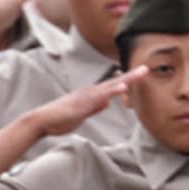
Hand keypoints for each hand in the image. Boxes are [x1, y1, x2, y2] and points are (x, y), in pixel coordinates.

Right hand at [26, 69, 140, 137]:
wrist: (42, 121)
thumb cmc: (60, 119)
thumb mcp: (82, 113)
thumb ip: (95, 107)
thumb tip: (108, 102)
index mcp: (91, 95)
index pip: (112, 87)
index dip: (126, 81)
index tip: (139, 75)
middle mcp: (90, 92)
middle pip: (114, 82)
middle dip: (131, 76)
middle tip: (146, 68)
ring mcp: (86, 96)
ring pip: (110, 86)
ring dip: (126, 79)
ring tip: (140, 73)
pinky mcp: (82, 104)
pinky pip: (100, 97)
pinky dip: (112, 91)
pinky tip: (123, 88)